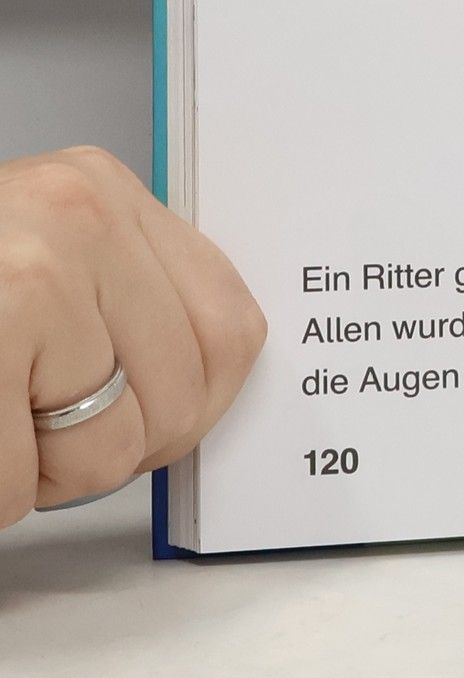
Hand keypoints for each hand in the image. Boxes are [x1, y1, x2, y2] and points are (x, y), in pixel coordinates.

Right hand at [0, 147, 266, 523]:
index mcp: (98, 190)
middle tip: (25, 430)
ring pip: (103, 454)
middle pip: (177, 403)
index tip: (141, 424)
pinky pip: (16, 486)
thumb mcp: (37, 254)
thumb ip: (117, 301)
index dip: (188, 407)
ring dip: (36, 478)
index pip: (229, 331)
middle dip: (104, 450)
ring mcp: (28, 277)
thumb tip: (196, 395)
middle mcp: (75, 218)